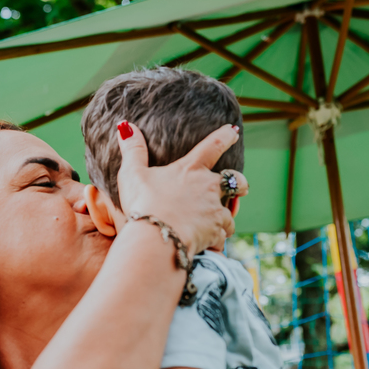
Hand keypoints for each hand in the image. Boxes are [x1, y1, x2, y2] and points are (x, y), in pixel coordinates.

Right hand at [114, 122, 247, 254]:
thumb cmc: (143, 203)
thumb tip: (126, 127)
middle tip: (242, 187)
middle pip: (236, 180)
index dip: (226, 136)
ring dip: (226, 217)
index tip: (233, 131)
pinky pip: (223, 234)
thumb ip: (133, 150)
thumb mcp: (132, 174)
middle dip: (241, 183)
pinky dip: (218, 238)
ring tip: (220, 223)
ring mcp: (215, 209)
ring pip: (230, 212)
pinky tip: (211, 242)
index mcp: (191, 168)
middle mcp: (208, 186)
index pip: (214, 144)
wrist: (156, 236)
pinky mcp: (216, 230)